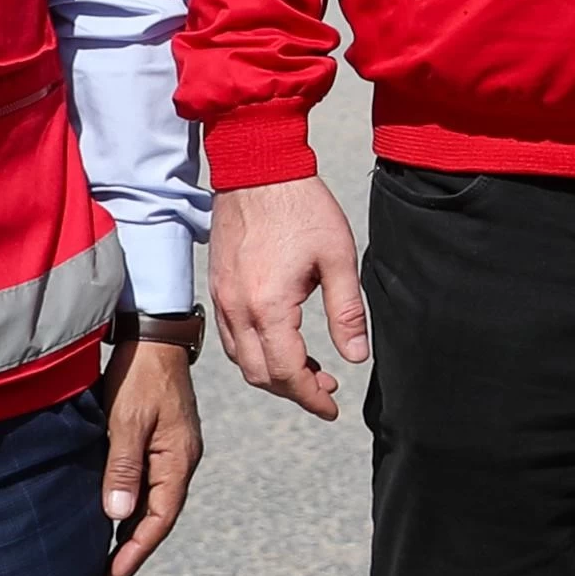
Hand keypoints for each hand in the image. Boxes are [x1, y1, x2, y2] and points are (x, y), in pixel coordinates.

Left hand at [99, 319, 203, 575]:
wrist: (154, 335)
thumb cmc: (140, 375)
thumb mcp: (127, 421)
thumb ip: (123, 468)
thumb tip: (117, 516)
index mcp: (178, 460)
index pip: (158, 520)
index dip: (134, 553)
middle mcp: (179, 461)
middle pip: (158, 518)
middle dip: (133, 552)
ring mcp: (170, 452)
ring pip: (151, 503)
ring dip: (131, 532)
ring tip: (107, 562)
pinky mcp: (158, 442)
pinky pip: (146, 485)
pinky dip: (130, 507)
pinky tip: (113, 518)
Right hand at [209, 175, 364, 419]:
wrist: (258, 168)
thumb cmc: (302, 207)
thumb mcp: (338, 258)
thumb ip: (347, 312)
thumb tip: (356, 358)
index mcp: (268, 305)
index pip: (286, 373)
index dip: (310, 397)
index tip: (333, 407)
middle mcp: (237, 309)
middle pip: (259, 375)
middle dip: (293, 391)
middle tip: (326, 388)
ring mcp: (222, 299)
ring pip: (241, 360)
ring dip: (272, 374)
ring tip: (309, 369)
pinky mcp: (218, 287)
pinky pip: (231, 337)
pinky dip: (255, 352)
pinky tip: (282, 342)